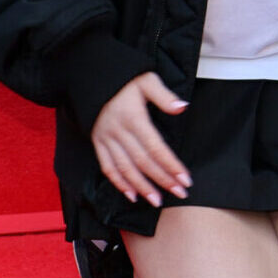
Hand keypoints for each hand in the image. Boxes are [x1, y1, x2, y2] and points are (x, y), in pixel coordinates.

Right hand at [90, 72, 189, 204]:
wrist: (92, 76)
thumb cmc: (124, 79)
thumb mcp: (146, 79)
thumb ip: (163, 95)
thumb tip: (182, 107)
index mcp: (133, 118)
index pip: (156, 148)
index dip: (171, 165)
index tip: (185, 179)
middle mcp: (119, 132)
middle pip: (143, 162)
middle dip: (162, 180)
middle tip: (180, 194)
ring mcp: (106, 139)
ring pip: (125, 168)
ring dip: (141, 187)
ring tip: (156, 201)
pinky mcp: (97, 143)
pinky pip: (107, 167)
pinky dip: (118, 183)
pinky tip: (131, 195)